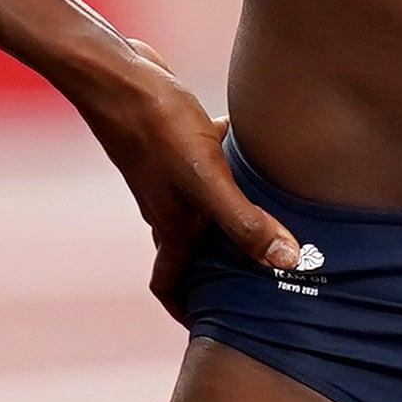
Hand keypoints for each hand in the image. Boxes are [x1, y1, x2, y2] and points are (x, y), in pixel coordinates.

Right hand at [75, 39, 302, 321]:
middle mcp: (168, 206)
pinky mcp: (177, 140)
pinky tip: (263, 145)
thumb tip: (287, 261)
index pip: (171, 285)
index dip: (188, 312)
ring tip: (274, 216)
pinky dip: (235, 163)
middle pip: (195, 250)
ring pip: (206, 206)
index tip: (215, 329)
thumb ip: (244, 221)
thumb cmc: (155, 125)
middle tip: (263, 275)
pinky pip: (211, 164)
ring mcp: (170, 173)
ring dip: (234, 215)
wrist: (114, 72)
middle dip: (224, 267)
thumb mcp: (206, 176)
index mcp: (172, 225)